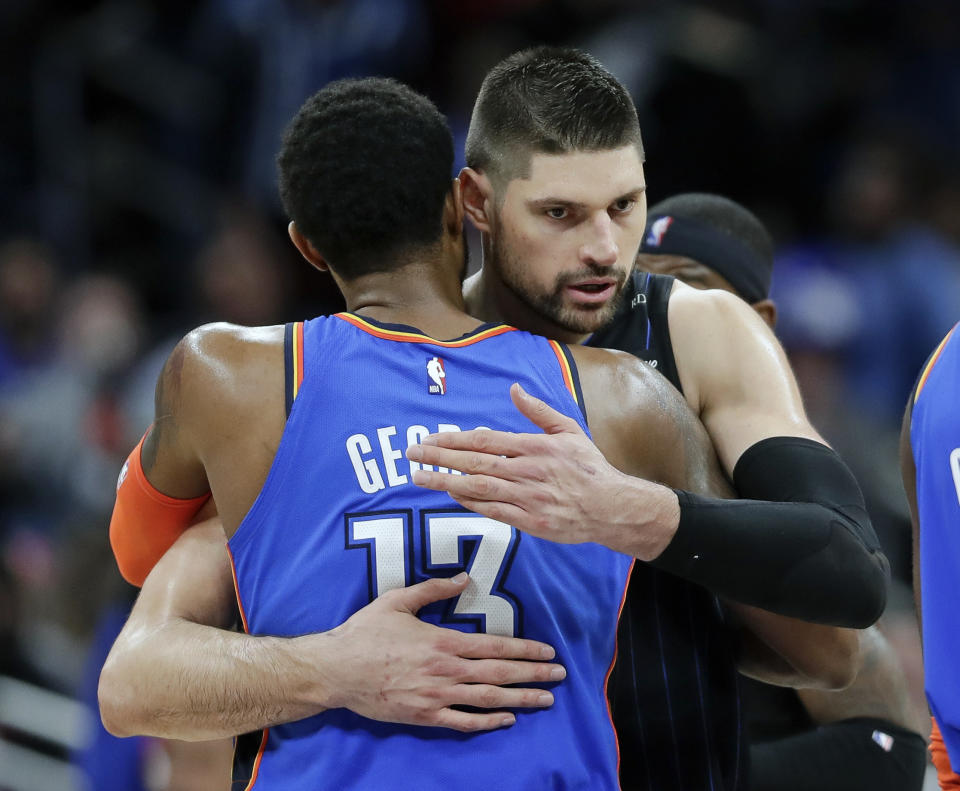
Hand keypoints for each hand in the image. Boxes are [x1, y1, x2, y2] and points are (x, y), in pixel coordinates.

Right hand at [318, 572, 564, 731]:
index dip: (525, 650)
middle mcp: (446, 670)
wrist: (336, 670)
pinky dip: (488, 722)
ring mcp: (437, 696)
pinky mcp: (425, 716)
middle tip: (560, 676)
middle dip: (533, 675)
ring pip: (488, 699)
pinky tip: (508, 719)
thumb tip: (463, 578)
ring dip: (521, 699)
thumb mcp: (398, 601)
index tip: (548, 652)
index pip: (495, 646)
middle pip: (500, 673)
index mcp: (443, 641)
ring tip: (545, 700)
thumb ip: (433, 590)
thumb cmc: (366, 632)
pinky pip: (463, 722)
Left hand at [405, 384, 674, 556]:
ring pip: (478, 488)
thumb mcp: (569, 430)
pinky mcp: (530, 521)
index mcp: (534, 446)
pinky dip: (470, 504)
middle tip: (412, 455)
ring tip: (419, 478)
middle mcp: (527, 470)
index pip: (484, 441)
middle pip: (474, 463)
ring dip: (445, 482)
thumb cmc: (589, 467)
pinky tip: (451, 497)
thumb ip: (538, 410)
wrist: (612, 507)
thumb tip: (514, 389)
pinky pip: (493, 511)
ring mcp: (527, 497)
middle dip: (439, 458)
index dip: (453, 440)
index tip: (428, 439)